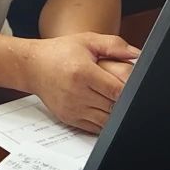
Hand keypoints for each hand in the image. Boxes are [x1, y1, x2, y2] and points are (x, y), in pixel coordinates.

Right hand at [22, 33, 138, 133]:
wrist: (32, 66)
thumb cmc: (59, 52)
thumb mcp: (87, 41)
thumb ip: (114, 45)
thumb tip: (137, 54)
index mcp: (83, 72)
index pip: (117, 90)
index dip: (129, 90)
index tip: (134, 86)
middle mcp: (77, 93)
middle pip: (114, 107)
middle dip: (123, 100)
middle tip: (122, 90)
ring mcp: (72, 108)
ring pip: (107, 120)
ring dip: (114, 112)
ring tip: (112, 97)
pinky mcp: (69, 118)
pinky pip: (95, 127)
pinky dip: (104, 121)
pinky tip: (102, 106)